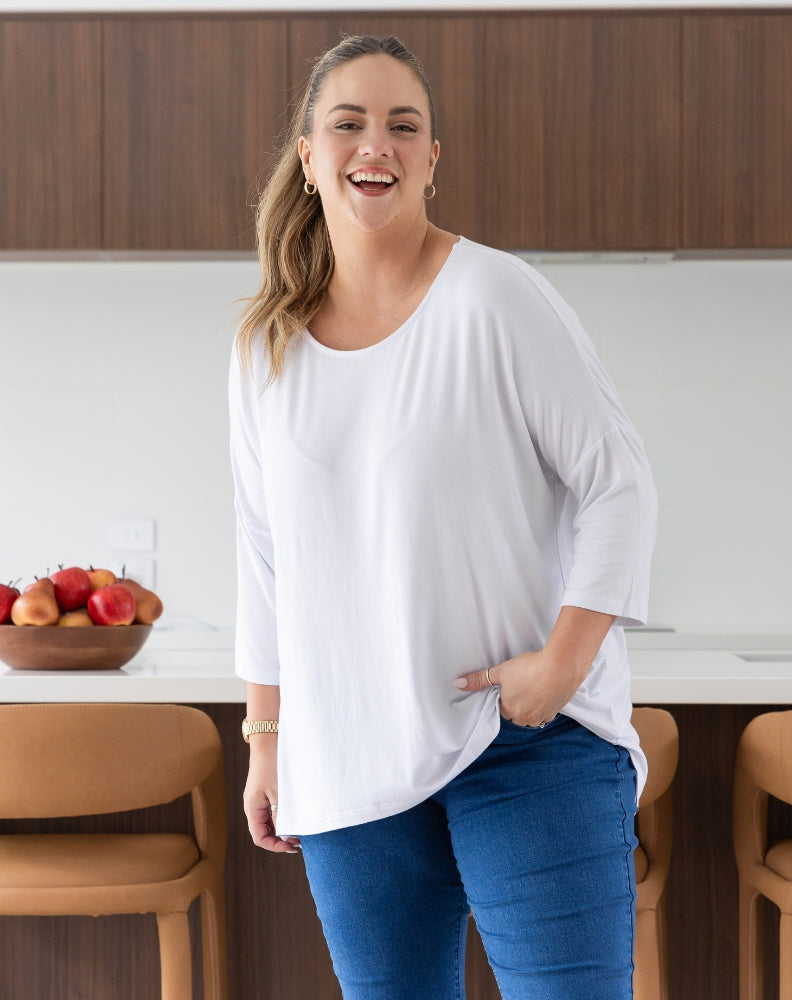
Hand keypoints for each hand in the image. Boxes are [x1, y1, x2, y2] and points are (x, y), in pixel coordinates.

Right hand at [243, 739, 300, 853]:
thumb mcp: (279, 793)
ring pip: (271, 821)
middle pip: (266, 832)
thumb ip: (282, 815)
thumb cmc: (272, 764)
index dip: (275, 846)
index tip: (293, 846)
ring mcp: (260, 798)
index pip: (260, 838)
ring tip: (302, 827)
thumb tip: (287, 836)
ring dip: (285, 827)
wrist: (270, 739)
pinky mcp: (267, 791)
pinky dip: (285, 815)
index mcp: (252, 809)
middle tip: (302, 839)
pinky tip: (298, 814)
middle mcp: (254, 806)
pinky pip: (274, 810)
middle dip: (282, 838)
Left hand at [454, 648, 583, 727]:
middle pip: (515, 716)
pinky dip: (543, 706)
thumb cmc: (529, 668)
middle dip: (515, 705)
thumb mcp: (500, 671)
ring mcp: (542, 716)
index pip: (500, 710)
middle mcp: (525, 718)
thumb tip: (457, 684)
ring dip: (529, 708)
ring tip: (531, 690)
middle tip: (519, 687)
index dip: (502, 698)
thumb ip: (479, 680)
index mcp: (510, 711)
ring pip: (531, 718)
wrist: (561, 666)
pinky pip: (546, 714)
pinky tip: (544, 693)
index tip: (507, 687)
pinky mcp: (557, 711)